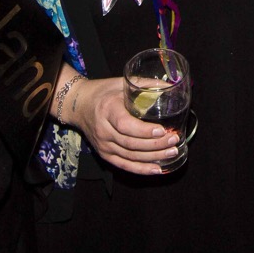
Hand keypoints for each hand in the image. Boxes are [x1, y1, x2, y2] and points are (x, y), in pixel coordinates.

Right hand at [65, 76, 181, 174]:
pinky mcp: (104, 154)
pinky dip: (141, 169)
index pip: (125, 125)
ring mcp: (103, 144)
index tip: (162, 130)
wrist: (79, 104)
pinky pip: (124, 165)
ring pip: (130, 156)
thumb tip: (170, 85)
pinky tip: (157, 169)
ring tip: (172, 152)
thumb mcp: (121, 83)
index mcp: (107, 109)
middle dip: (155, 145)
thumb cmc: (103, 92)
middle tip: (174, 140)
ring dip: (153, 157)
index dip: (144, 131)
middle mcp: (103, 130)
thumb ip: (145, 84)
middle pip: (131, 143)